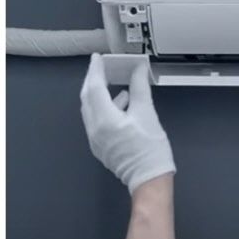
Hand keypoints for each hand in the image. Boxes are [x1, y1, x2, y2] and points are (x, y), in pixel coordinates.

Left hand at [80, 54, 174, 193]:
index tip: (98, 58)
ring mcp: (95, 139)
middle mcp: (95, 129)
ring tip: (113, 84)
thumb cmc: (150, 149)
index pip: (95, 87)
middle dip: (94, 81)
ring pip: (91, 109)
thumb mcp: (147, 113)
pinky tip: (120, 106)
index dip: (96, 70)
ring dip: (98, 94)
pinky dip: (104, 108)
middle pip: (88, 98)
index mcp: (104, 119)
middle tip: (101, 68)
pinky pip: (96, 121)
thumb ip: (139, 88)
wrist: (149, 179)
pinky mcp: (101, 147)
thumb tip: (137, 70)